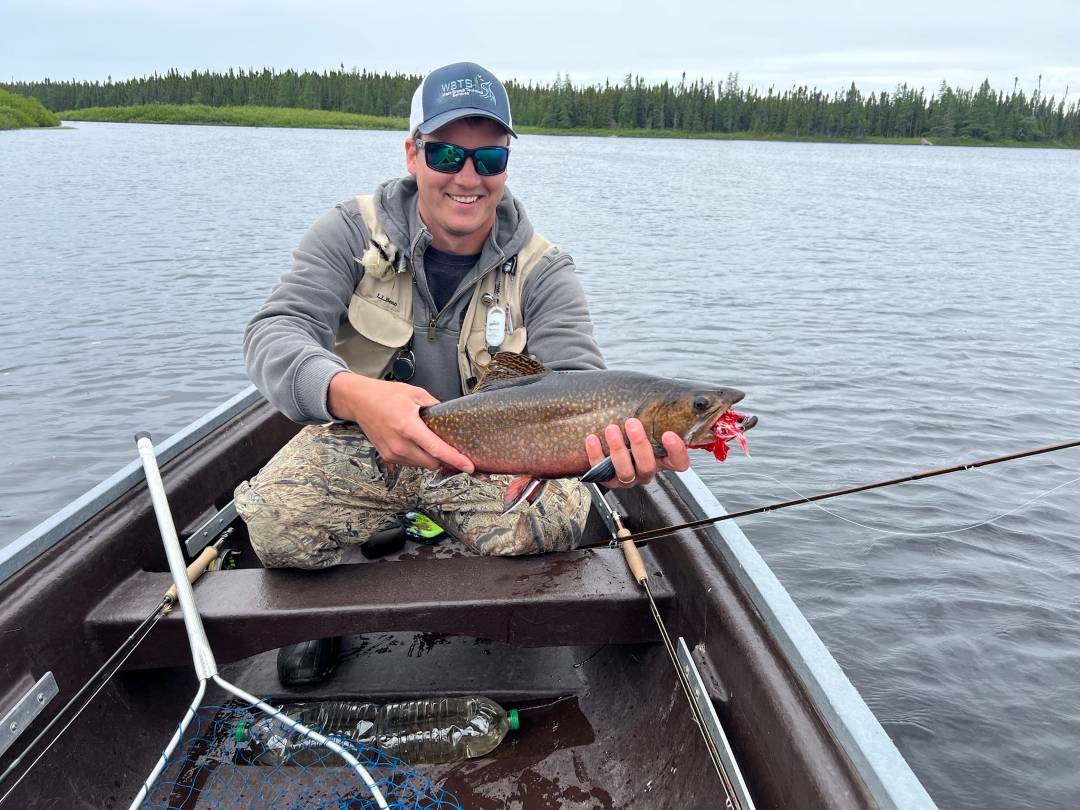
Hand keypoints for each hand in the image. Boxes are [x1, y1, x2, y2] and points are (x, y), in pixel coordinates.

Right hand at [326, 372, 474, 472]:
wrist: (359, 401)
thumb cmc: (386, 395)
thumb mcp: (416, 394)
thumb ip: (436, 406)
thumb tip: (452, 417)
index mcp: (409, 427)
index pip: (436, 449)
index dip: (455, 459)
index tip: (469, 466)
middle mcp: (400, 444)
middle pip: (433, 463)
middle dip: (444, 458)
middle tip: (450, 447)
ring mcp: (393, 453)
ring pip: (422, 465)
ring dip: (430, 457)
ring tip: (427, 440)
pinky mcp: (388, 457)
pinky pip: (411, 463)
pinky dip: (418, 456)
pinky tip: (415, 442)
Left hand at [584, 418, 689, 488]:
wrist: (607, 444)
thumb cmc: (631, 432)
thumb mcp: (646, 426)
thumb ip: (654, 417)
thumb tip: (658, 394)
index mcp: (661, 460)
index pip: (678, 463)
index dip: (676, 451)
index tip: (668, 434)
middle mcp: (645, 471)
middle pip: (648, 466)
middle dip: (639, 444)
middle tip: (632, 423)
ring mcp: (627, 478)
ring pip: (625, 471)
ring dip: (618, 449)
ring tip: (611, 429)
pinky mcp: (607, 480)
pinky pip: (600, 471)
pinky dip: (596, 454)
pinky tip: (593, 439)